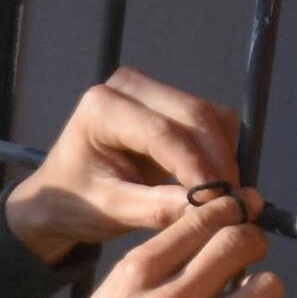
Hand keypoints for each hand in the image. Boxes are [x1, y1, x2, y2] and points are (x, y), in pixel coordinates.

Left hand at [6, 70, 244, 259]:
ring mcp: (150, 90)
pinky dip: (221, 150)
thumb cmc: (76, 202)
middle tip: (233, 202)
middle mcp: (127, 87)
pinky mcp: (168, 101)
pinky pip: (211, 120)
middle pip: (194, 114)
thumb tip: (208, 210)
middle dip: (219, 160)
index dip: (197, 167)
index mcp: (101, 107)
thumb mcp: (111, 211)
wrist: (63, 195)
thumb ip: (156, 208)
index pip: (163, 133)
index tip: (219, 202)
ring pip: (209, 115)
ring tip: (223, 198)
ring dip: (224, 155)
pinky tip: (214, 182)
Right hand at [20, 202, 296, 297]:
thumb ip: (155, 265)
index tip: (239, 212)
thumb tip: (205, 237)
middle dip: (252, 240)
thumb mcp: (110, 294)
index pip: (202, 219)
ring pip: (266, 285)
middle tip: (249, 254)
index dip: (230, 208)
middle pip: (239, 243)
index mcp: (138, 273)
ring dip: (266, 288)